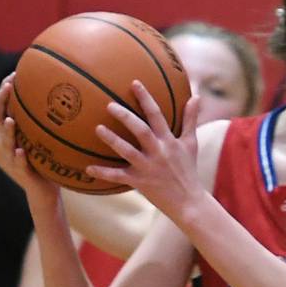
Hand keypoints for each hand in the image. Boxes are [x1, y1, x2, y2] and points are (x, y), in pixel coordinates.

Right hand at [0, 73, 64, 202]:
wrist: (46, 191)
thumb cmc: (48, 162)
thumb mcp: (48, 138)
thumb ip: (50, 121)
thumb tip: (69, 96)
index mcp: (15, 132)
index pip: (5, 107)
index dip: (5, 90)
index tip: (13, 74)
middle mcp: (10, 142)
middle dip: (1, 102)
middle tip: (8, 87)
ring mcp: (14, 157)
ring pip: (6, 141)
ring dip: (8, 130)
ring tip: (11, 121)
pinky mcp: (23, 173)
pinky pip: (19, 165)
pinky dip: (19, 158)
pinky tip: (22, 152)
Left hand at [87, 83, 202, 222]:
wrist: (189, 202)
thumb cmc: (188, 170)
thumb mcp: (191, 144)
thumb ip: (190, 119)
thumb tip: (197, 96)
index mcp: (169, 141)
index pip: (157, 115)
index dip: (146, 99)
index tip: (134, 83)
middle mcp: (158, 152)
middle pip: (141, 131)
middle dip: (126, 117)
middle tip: (110, 105)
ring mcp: (148, 168)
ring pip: (128, 152)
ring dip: (113, 140)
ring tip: (98, 128)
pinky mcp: (140, 183)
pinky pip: (119, 177)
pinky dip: (104, 173)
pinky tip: (88, 168)